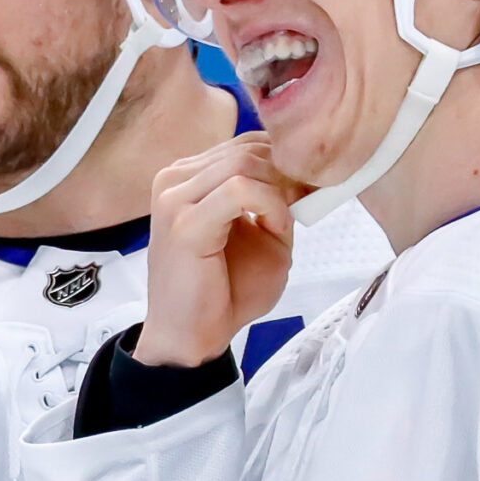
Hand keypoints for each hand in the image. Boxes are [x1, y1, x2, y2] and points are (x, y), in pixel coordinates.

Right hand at [132, 135, 298, 368]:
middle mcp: (174, 180)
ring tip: (284, 223)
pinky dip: (269, 205)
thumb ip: (278, 202)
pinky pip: (239, 190)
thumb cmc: (222, 291)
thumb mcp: (263, 236)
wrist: (192, 336)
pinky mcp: (183, 223)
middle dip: (286, 174)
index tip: (306, 192)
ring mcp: (173, 198)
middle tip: (305, 204)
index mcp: (187, 177)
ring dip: (278, 190)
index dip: (283, 162)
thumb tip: (303, 177)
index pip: (244, 144)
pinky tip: (274, 229)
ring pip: (243, 162)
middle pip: (247, 148)